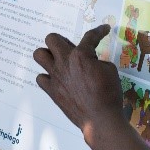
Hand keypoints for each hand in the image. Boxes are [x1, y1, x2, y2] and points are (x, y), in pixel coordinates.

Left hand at [33, 25, 125, 140]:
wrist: (100, 119)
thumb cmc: (109, 94)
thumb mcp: (110, 70)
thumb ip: (97, 61)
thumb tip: (90, 62)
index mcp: (81, 55)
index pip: (89, 36)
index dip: (99, 31)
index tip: (103, 30)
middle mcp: (64, 62)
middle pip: (51, 38)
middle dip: (62, 40)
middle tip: (72, 49)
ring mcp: (55, 76)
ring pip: (39, 55)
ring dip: (48, 55)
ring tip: (59, 61)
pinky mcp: (51, 90)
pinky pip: (40, 78)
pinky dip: (47, 77)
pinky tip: (57, 80)